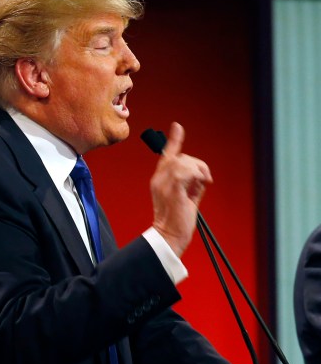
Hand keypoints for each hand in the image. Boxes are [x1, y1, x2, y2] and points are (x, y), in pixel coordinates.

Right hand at [150, 122, 211, 255]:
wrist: (170, 236)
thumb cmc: (178, 220)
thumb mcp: (186, 196)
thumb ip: (191, 183)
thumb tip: (200, 174)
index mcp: (160, 180)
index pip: (167, 156)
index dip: (174, 140)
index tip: (177, 127)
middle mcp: (158, 179)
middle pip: (180, 157)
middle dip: (198, 165)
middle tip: (205, 180)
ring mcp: (163, 184)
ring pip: (183, 161)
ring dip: (198, 170)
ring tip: (202, 184)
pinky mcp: (172, 190)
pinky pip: (185, 171)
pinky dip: (197, 175)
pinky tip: (200, 186)